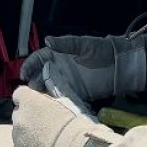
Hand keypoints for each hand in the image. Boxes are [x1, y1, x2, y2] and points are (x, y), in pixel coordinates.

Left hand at [11, 86, 98, 146]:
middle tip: (44, 125)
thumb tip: (44, 101)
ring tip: (46, 142)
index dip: (28, 99)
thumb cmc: (75, 126)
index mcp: (29, 101)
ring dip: (28, 135)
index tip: (36, 105)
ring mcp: (17, 137)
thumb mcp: (65, 103)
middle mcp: (19, 118)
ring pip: (18, 133)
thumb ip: (48, 100)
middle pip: (18, 114)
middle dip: (28, 118)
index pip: (20, 94)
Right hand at [20, 35, 146, 104]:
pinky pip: (62, 99)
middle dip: (33, 82)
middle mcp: (60, 69)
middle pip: (40, 76)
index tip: (25, 74)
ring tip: (38, 99)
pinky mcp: (76, 94)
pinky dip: (56, 102)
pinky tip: (51, 106)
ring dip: (42, 94)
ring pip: (49, 89)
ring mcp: (67, 82)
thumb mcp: (84, 44)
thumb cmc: (102, 50)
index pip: (39, 59)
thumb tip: (47, 40)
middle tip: (31, 89)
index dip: (30, 65)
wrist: (121, 65)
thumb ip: (66, 44)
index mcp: (58, 55)